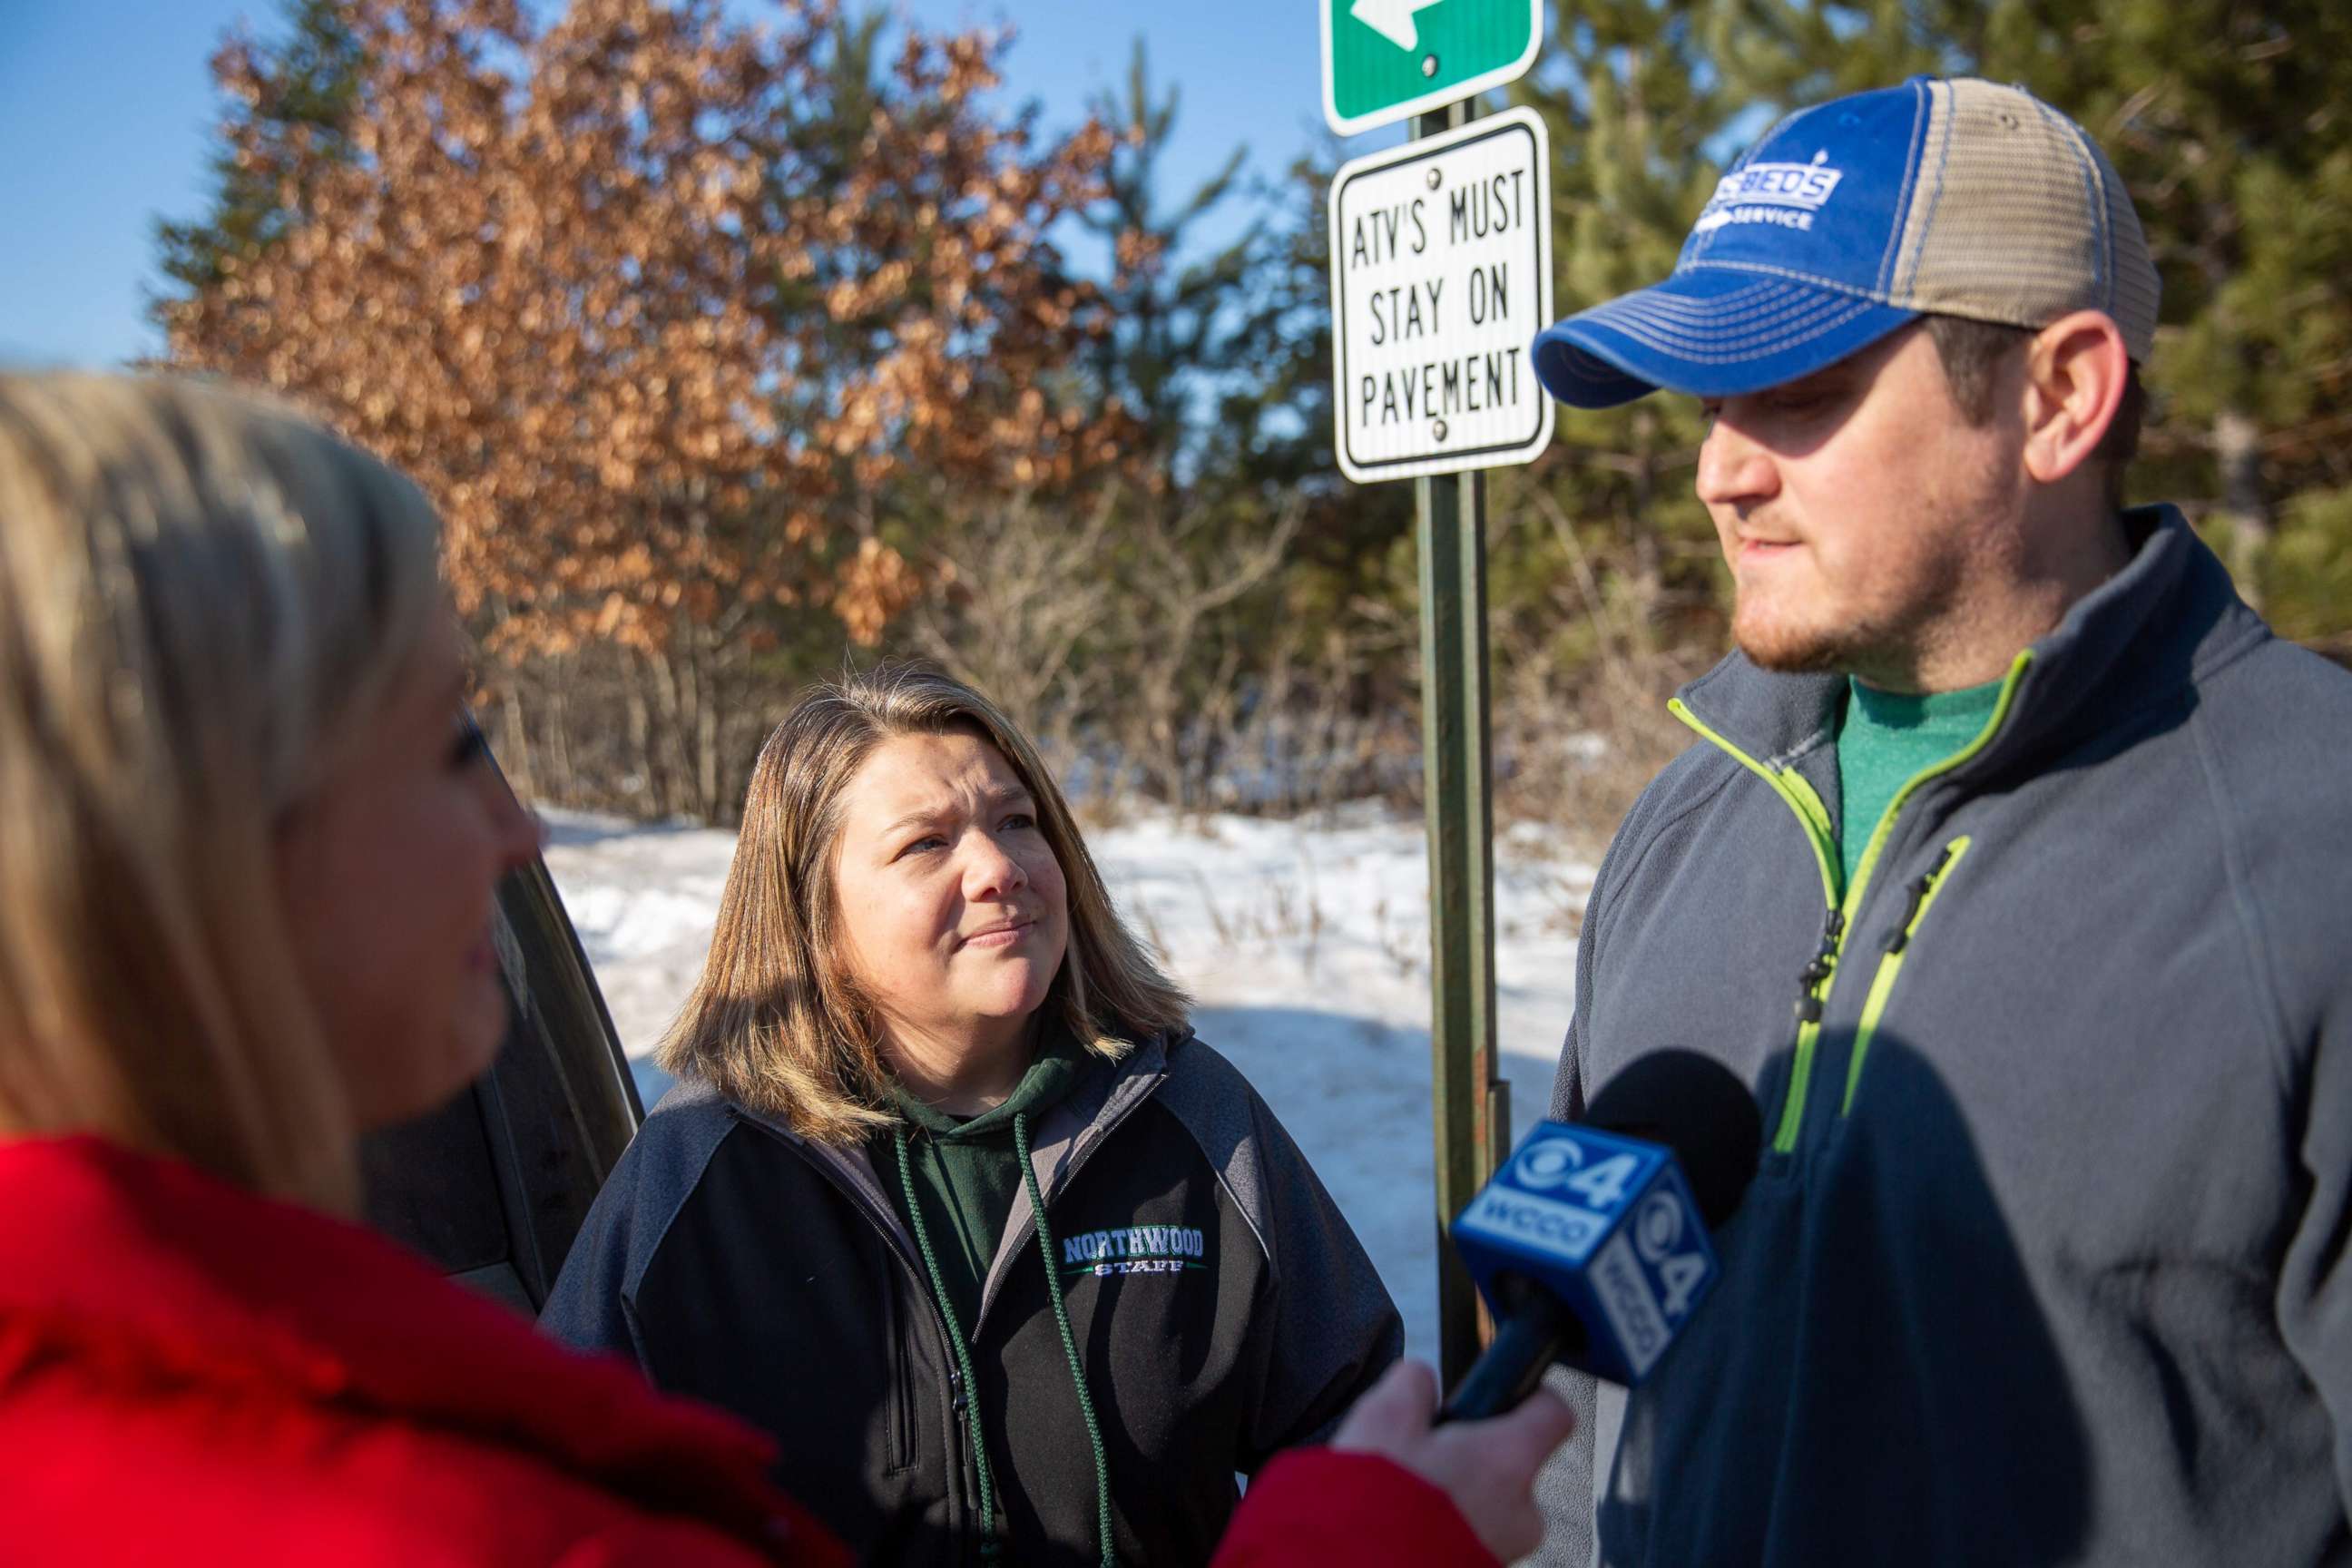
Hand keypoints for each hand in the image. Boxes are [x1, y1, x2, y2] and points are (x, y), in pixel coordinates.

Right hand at [1330, 1359, 1574, 1562]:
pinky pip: (1474, 1539)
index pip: (1555, 1413)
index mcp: (1508, 1462)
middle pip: (1513, 1465)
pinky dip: (1449, 1528)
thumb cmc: (1376, 1500)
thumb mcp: (1384, 1417)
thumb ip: (1414, 1383)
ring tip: (1409, 1497)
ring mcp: (1507, 1551)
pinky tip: (1408, 1524)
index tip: (1501, 1393)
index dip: (1530, 1395)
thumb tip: (1423, 1381)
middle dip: (1474, 1456)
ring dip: (1459, 1496)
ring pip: (1491, 1505)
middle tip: (1427, 1455)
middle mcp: (1523, 1512)